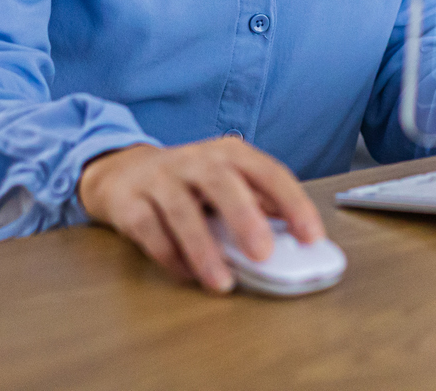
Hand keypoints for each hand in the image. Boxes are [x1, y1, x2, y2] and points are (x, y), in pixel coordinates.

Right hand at [77, 136, 324, 293]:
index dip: (293, 203)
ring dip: (204, 250)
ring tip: (223, 282)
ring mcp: (159, 179)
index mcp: (229, 153)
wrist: (123, 171)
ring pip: (182, 211)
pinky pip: (151, 231)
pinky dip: (171, 256)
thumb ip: (258, 204)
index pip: (268, 172)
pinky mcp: (130, 203)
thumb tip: (294, 240)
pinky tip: (188, 274)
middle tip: (263, 254)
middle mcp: (195, 160)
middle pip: (221, 182)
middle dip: (244, 218)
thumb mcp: (227, 182)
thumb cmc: (188, 182)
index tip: (311, 236)